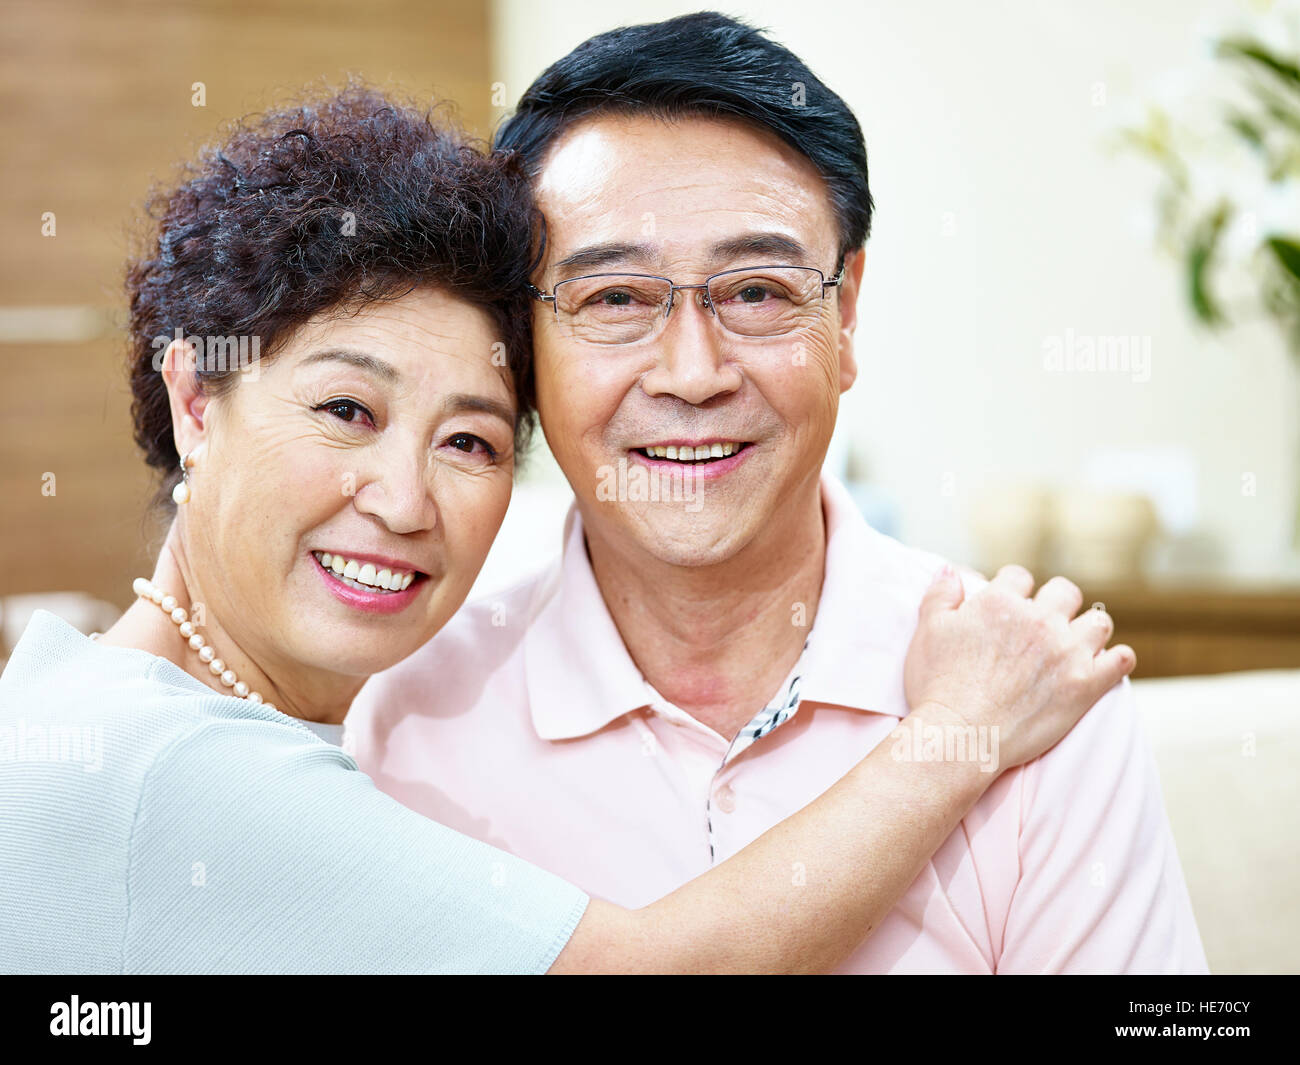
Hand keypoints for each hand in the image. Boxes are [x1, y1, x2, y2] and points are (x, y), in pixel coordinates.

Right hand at [902, 563, 1133, 774]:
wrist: (960, 736)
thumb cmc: (938, 686)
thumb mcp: (927, 632)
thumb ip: (940, 595)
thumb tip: (953, 571)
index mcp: (1000, 602)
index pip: (1019, 576)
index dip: (1013, 590)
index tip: (1009, 607)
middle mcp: (1038, 619)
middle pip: (1065, 591)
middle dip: (1056, 602)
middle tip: (1044, 625)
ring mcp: (1066, 651)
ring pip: (1098, 621)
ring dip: (1088, 628)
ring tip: (1076, 644)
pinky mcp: (1086, 684)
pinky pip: (1122, 659)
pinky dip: (1116, 660)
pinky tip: (1103, 666)